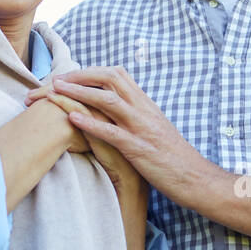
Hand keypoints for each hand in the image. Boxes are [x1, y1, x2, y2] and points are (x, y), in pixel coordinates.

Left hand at [43, 66, 204, 200]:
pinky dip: (91, 124)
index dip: (91, 71)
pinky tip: (72, 118)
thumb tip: (117, 103)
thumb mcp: (154, 126)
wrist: (194, 178)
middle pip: (110, 80)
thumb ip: (136, 112)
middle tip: (56, 79)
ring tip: (56, 91)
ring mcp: (141, 128)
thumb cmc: (171, 156)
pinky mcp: (139, 149)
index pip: (117, 74)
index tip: (70, 74)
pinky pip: (112, 132)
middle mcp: (143, 110)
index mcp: (145, 104)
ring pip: (108, 101)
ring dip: (80, 93)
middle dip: (80, 76)